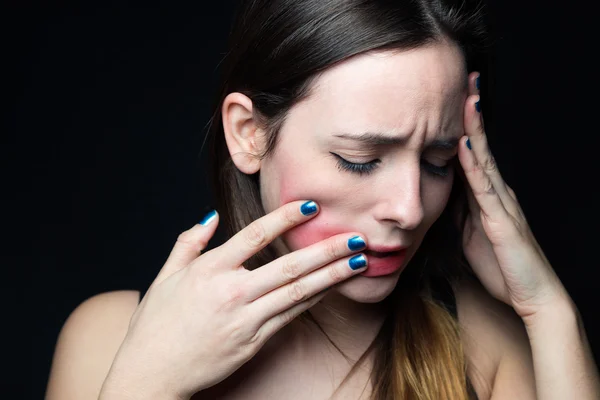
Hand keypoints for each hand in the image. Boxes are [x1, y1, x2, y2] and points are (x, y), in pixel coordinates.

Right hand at [101, 200, 368, 399]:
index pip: (254, 235)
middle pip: (289, 266)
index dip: (285, 218)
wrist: (151, 374)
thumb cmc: (155, 325)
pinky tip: (334, 287)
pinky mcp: (254, 341)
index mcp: (209, 271)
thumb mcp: (164, 276)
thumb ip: (189, 242)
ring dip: (332, 275)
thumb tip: (211, 217)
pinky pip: (291, 316)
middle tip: (356, 236)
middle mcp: (231, 292)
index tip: (312, 206)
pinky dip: (315, 299)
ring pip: (298, 293)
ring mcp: (246, 319)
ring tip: (360, 260)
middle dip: (327, 250)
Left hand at [456, 72, 569, 320]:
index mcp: (488, 197)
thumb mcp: (470, 234)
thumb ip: (460, 212)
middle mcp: (498, 193)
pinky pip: (484, 188)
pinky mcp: (502, 221)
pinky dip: (473, 164)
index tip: (454, 98)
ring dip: (474, 129)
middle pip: (481, 147)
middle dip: (473, 115)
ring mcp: (502, 204)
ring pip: (484, 159)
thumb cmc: (503, 267)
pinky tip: (463, 144)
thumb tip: (441, 195)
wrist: (532, 296)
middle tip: (467, 81)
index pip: (473, 154)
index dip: (464, 126)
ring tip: (467, 98)